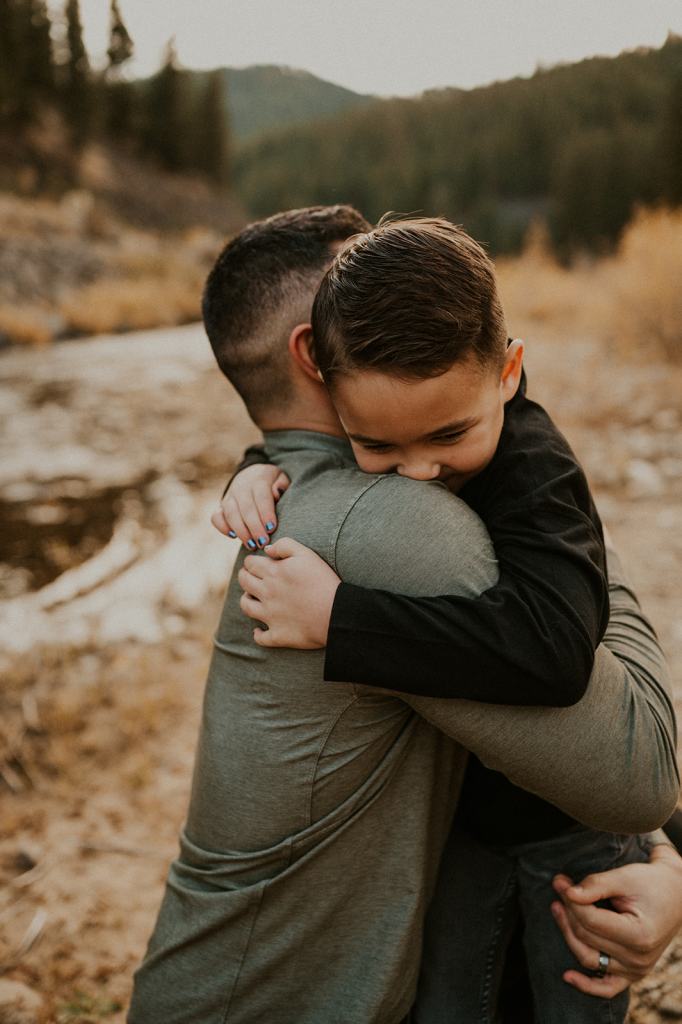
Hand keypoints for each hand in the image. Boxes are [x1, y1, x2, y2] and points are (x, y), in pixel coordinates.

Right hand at [211, 464, 289, 549]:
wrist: (252, 475)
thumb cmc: (272, 483)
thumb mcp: (282, 479)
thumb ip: (282, 485)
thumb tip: (275, 493)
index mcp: (259, 479)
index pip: (261, 497)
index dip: (266, 513)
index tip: (271, 528)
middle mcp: (241, 487)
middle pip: (246, 508)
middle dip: (255, 528)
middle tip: (263, 543)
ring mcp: (229, 496)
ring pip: (231, 514)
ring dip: (241, 531)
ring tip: (252, 545)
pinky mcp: (220, 506)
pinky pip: (216, 517)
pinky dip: (222, 527)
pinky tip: (234, 537)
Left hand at [238, 538, 340, 648]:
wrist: (336, 612)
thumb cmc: (323, 581)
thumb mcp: (307, 554)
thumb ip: (285, 546)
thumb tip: (267, 550)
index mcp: (273, 573)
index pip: (250, 564)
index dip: (250, 561)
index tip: (254, 562)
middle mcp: (266, 593)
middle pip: (244, 582)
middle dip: (244, 576)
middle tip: (249, 575)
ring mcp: (270, 615)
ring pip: (246, 606)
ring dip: (246, 599)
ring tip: (251, 597)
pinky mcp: (277, 634)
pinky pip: (260, 637)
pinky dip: (258, 634)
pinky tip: (259, 630)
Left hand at [551, 843, 681, 997]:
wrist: (674, 895)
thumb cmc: (649, 883)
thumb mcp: (624, 878)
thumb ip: (595, 886)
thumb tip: (566, 892)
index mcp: (639, 935)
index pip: (591, 921)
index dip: (571, 899)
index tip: (560, 882)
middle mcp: (638, 959)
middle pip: (586, 937)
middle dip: (568, 910)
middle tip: (560, 886)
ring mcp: (636, 970)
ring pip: (588, 958)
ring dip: (568, 933)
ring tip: (557, 908)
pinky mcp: (632, 974)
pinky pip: (606, 987)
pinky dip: (586, 985)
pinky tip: (567, 976)